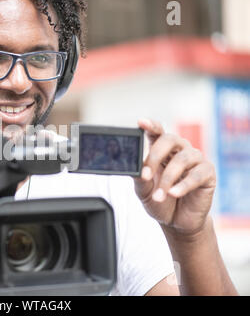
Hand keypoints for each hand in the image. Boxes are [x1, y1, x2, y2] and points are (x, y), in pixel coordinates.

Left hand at [133, 119, 215, 236]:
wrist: (176, 222)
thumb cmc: (159, 201)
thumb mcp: (144, 191)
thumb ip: (139, 178)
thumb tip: (136, 168)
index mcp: (162, 150)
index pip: (156, 132)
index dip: (150, 125)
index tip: (141, 122)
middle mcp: (179, 150)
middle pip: (169, 139)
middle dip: (155, 156)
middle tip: (146, 175)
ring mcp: (195, 160)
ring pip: (182, 159)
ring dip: (167, 179)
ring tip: (158, 196)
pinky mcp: (207, 173)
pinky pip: (196, 175)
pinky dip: (183, 185)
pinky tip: (174, 194)